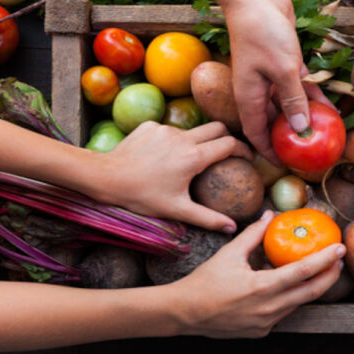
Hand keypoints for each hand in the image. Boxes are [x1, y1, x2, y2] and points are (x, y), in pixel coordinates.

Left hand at [92, 121, 251, 232]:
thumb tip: (232, 228)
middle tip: (228, 152)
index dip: (244, 150)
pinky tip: (163, 157)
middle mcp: (184, 138)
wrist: (105, 178)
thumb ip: (208, 218)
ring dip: (198, 141)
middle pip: (217, 128)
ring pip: (193, 130)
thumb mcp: (177, 210)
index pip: (230, 144)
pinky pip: (170, 130)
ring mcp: (166, 129)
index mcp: (194, 157)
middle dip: (227, 137)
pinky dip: (174, 141)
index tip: (248, 158)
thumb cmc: (141, 196)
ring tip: (191, 159)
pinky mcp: (151, 125)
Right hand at [167, 211, 344, 337]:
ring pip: (298, 303)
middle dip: (330, 275)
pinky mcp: (262, 331)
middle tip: (339, 260)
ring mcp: (266, 323)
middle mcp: (269, 308)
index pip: (304, 271)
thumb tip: (270, 215)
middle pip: (312, 292)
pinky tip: (288, 285)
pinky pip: (283, 312)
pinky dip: (290, 297)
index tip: (340, 248)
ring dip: (311, 286)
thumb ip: (253, 234)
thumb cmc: (206, 281)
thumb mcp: (229, 254)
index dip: (325, 259)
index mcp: (262, 287)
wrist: (185, 313)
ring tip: (319, 270)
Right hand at [225, 0, 331, 162]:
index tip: (285, 164)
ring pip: (289, 104)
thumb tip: (301, 131)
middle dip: (290, 137)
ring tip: (326, 134)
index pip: (256, 133)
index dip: (268, 151)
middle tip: (310, 152)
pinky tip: (331, 107)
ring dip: (306, 117)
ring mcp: (270, 76)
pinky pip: (298, 87)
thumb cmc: (262, 33)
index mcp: (248, 96)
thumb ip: (293, 100)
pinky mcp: (283, 63)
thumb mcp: (283, 70)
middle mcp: (256, 90)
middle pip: (273, 121)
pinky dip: (312, 96)